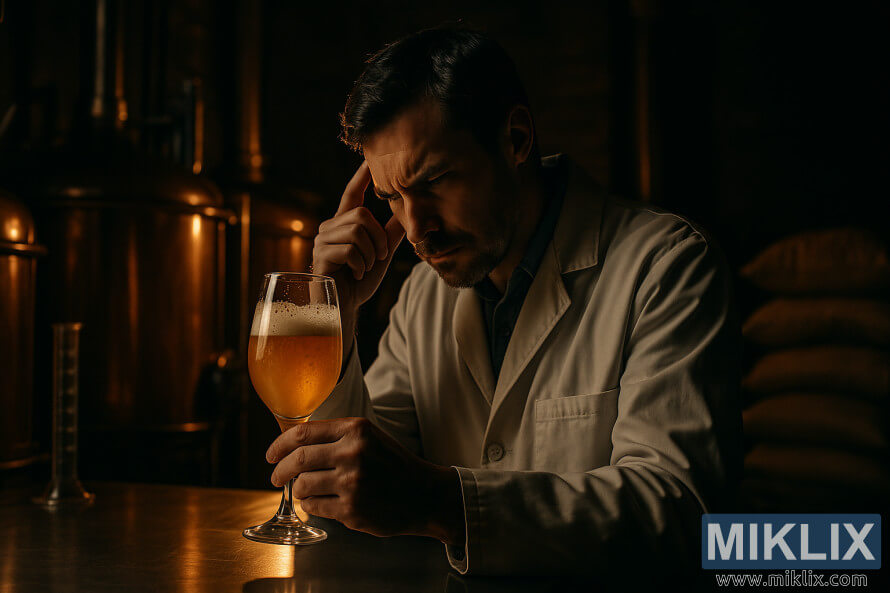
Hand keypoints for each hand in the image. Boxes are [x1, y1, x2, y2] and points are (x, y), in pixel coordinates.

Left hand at [265, 417, 464, 543]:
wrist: (424, 494)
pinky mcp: (352, 510)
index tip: (270, 454)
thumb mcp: (370, 437)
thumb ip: (335, 436)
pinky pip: (315, 507)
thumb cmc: (393, 465)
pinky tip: (321, 502)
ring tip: (305, 490)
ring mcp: (352, 483)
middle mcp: (353, 453)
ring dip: (298, 489)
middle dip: (279, 470)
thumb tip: (291, 442)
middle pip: (298, 460)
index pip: (303, 433)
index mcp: (356, 430)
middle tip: (275, 476)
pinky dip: (311, 505)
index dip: (279, 445)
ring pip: (303, 486)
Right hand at [312, 161, 404, 319]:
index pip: (351, 195)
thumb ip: (390, 234)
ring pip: (356, 231)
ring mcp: (321, 241)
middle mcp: (329, 228)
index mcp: (344, 225)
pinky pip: (349, 249)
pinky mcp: (319, 256)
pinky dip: (361, 264)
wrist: (345, 309)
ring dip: (371, 253)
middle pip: (360, 214)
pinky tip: (356, 274)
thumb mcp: (381, 255)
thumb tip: (408, 212)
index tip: (369, 161)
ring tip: (366, 267)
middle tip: (379, 256)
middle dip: (378, 237)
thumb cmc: (360, 283)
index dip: (360, 178)